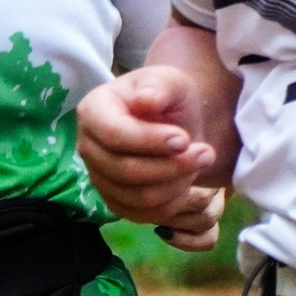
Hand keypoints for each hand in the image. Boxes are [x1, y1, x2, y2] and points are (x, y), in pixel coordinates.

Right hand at [77, 66, 225, 241]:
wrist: (168, 119)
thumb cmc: (164, 95)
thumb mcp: (168, 80)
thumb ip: (158, 87)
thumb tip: (145, 101)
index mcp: (93, 110)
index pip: (114, 134)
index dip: (149, 141)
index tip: (184, 139)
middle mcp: (88, 147)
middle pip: (125, 170)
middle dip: (171, 166)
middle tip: (206, 153)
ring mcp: (99, 177)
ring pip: (136, 197)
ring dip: (176, 185)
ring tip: (202, 162)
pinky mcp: (115, 201)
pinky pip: (144, 215)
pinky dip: (172, 203)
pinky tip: (190, 182)